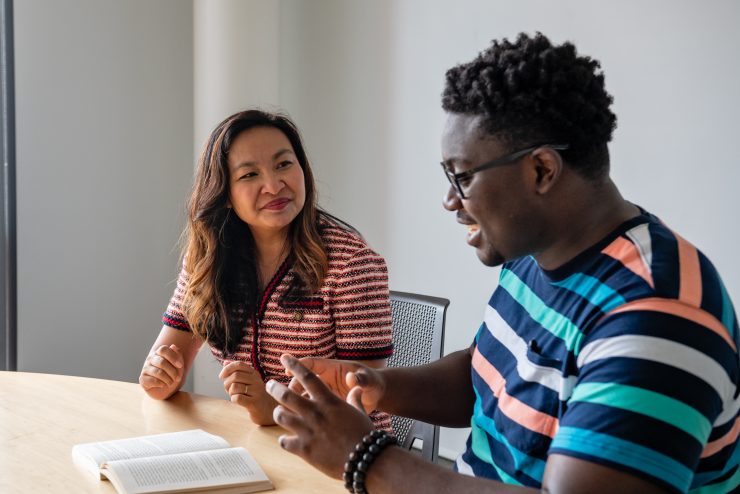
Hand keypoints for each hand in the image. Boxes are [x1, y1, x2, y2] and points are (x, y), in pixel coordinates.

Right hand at [139, 344, 183, 397]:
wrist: (166, 389)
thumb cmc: (173, 374)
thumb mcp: (178, 365)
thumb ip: (177, 355)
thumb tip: (173, 346)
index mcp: (159, 353)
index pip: (163, 349)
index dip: (173, 357)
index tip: (180, 365)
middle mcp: (150, 359)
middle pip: (162, 362)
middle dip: (172, 372)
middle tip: (177, 378)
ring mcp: (145, 368)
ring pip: (159, 372)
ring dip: (168, 380)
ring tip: (171, 383)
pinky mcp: (142, 379)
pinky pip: (153, 381)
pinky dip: (162, 384)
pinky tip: (163, 385)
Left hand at [219, 361, 276, 425]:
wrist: (268, 410)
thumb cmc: (254, 395)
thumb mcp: (247, 381)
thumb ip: (237, 371)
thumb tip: (225, 362)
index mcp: (254, 373)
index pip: (239, 364)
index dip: (227, 369)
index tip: (221, 376)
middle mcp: (257, 380)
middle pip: (235, 376)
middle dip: (227, 383)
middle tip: (228, 390)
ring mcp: (257, 391)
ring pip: (234, 387)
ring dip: (230, 393)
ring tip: (235, 396)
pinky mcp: (254, 403)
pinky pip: (237, 398)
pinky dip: (233, 400)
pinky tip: (238, 401)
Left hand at [267, 354, 373, 478]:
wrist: (365, 459)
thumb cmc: (365, 434)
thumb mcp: (360, 412)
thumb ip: (354, 399)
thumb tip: (356, 389)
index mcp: (328, 401)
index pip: (308, 377)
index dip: (294, 365)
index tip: (284, 358)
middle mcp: (315, 413)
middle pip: (287, 395)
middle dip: (274, 388)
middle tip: (269, 384)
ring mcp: (308, 431)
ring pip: (281, 416)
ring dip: (278, 412)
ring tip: (278, 412)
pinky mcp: (304, 450)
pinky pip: (284, 441)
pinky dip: (284, 439)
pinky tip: (285, 439)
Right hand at [288, 357, 385, 412]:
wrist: (377, 395)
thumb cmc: (373, 383)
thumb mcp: (369, 380)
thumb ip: (361, 379)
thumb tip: (352, 378)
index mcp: (333, 369)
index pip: (312, 364)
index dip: (297, 365)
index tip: (286, 370)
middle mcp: (325, 379)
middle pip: (302, 380)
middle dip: (292, 386)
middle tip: (287, 395)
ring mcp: (324, 393)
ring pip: (303, 395)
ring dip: (295, 401)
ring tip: (289, 411)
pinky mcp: (325, 405)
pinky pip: (310, 408)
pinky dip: (303, 414)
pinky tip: (298, 423)